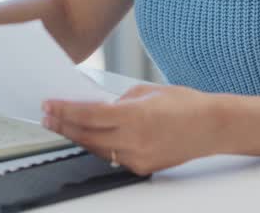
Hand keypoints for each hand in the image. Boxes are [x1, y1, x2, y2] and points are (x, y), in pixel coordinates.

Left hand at [42, 84, 223, 174]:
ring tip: (62, 126)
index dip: (65, 110)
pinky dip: (99, 145)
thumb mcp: (148, 91)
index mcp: (135, 116)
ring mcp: (137, 157)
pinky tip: (90, 136)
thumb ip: (120, 100)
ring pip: (97, 148)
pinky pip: (112, 156)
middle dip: (63, 125)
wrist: (212, 127)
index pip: (88, 114)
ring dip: (78, 136)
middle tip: (47, 116)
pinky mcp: (142, 167)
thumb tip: (98, 107)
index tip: (49, 105)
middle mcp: (134, 140)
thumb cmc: (186, 104)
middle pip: (87, 135)